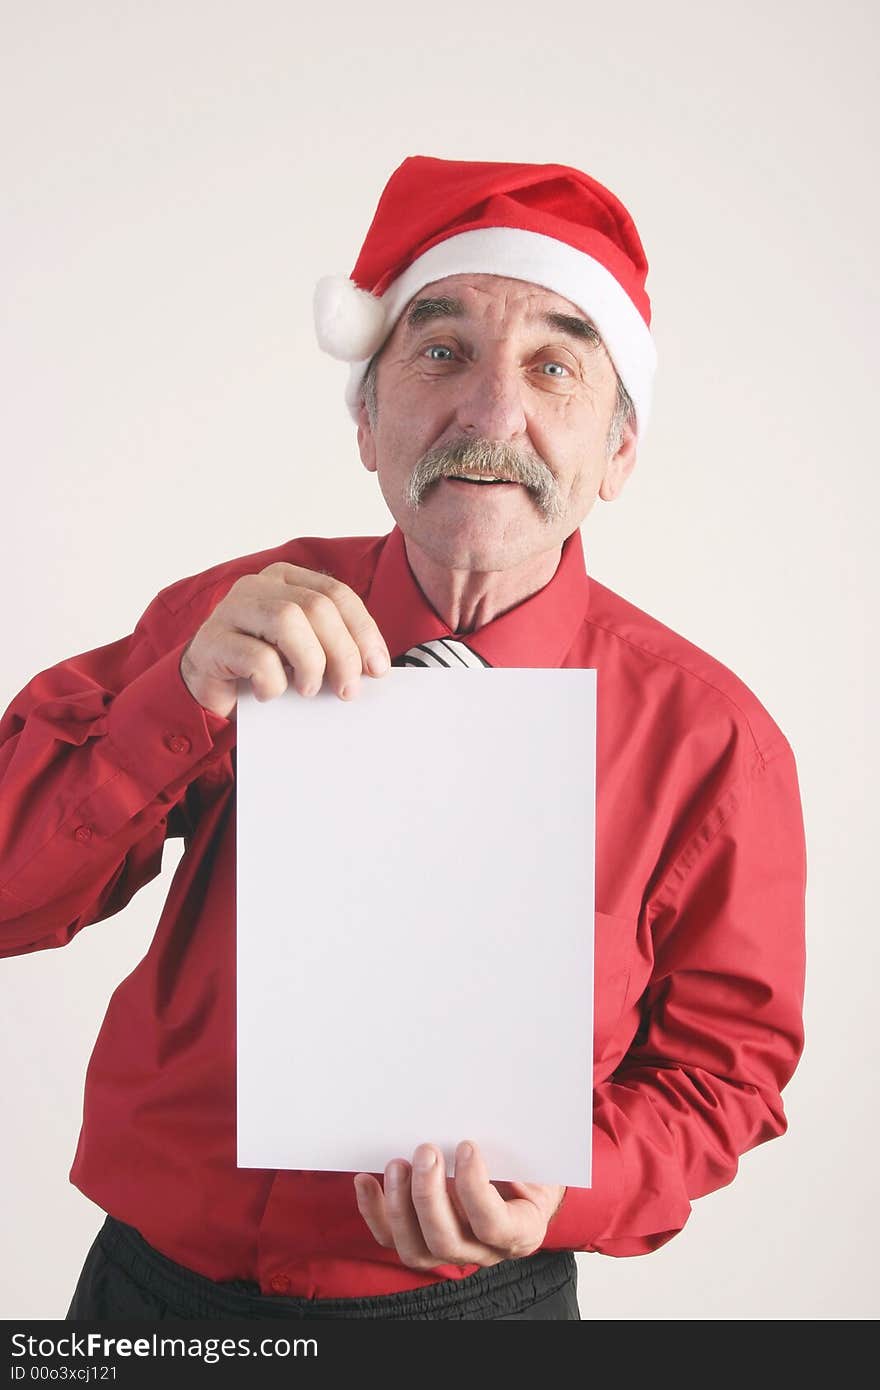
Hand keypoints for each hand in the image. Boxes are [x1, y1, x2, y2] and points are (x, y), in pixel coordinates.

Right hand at [179, 562, 391, 717]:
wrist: (209, 690)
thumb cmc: (263, 669)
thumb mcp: (304, 651)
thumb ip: (333, 647)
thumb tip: (373, 668)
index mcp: (287, 579)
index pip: (337, 594)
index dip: (363, 631)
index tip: (377, 668)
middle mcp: (259, 585)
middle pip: (317, 607)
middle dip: (342, 652)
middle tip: (347, 690)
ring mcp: (232, 609)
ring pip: (287, 620)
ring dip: (309, 662)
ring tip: (308, 690)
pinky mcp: (212, 641)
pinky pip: (255, 656)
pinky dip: (272, 682)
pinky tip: (270, 693)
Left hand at [353, 1141, 565, 1270]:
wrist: (522, 1190)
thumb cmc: (527, 1169)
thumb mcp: (531, 1159)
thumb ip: (511, 1151)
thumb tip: (474, 1123)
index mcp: (519, 1232)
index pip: (493, 1225)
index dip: (475, 1189)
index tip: (467, 1147)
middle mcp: (483, 1251)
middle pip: (447, 1241)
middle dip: (429, 1195)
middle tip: (425, 1150)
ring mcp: (450, 1252)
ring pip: (416, 1249)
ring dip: (400, 1205)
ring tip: (397, 1165)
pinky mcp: (421, 1244)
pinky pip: (392, 1239)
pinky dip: (374, 1211)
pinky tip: (366, 1181)